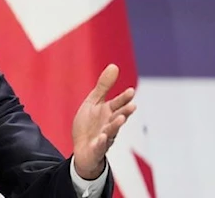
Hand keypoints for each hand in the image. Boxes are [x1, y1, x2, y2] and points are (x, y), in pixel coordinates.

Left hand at [72, 64, 135, 179]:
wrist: (82, 150)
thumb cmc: (90, 124)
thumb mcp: (93, 103)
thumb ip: (104, 86)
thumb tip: (114, 65)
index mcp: (108, 113)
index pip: (118, 104)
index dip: (124, 98)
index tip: (131, 91)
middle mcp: (109, 125)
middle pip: (117, 117)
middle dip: (124, 112)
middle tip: (132, 105)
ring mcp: (104, 138)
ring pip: (111, 132)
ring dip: (116, 125)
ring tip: (120, 118)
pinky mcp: (96, 149)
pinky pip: (99, 146)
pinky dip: (101, 142)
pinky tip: (103, 137)